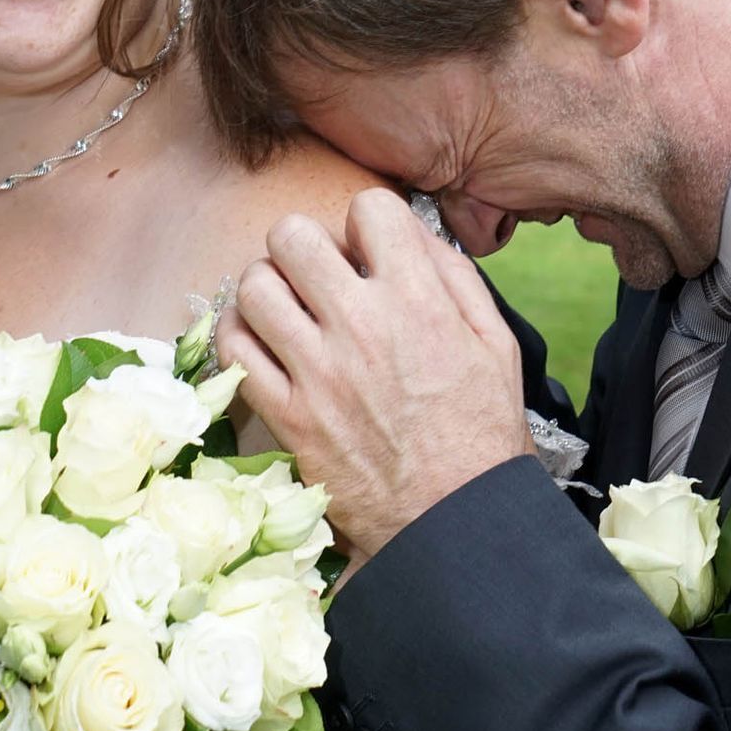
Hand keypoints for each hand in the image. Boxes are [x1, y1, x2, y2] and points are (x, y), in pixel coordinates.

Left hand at [217, 189, 531, 555]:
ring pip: (254, 285)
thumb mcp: (497, 344)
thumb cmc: (483, 433)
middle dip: (304, 244)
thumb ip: (455, 278)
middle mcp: (361, 327)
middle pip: (292, 235)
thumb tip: (410, 236)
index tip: (368, 251)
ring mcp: (317, 373)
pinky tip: (262, 342)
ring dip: (267, 287)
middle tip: (316, 273)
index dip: (366, 222)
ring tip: (286, 307)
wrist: (457, 522)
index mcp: (418, 302)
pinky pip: (233, 350)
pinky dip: (239, 335)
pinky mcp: (287, 417)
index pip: (369, 208)